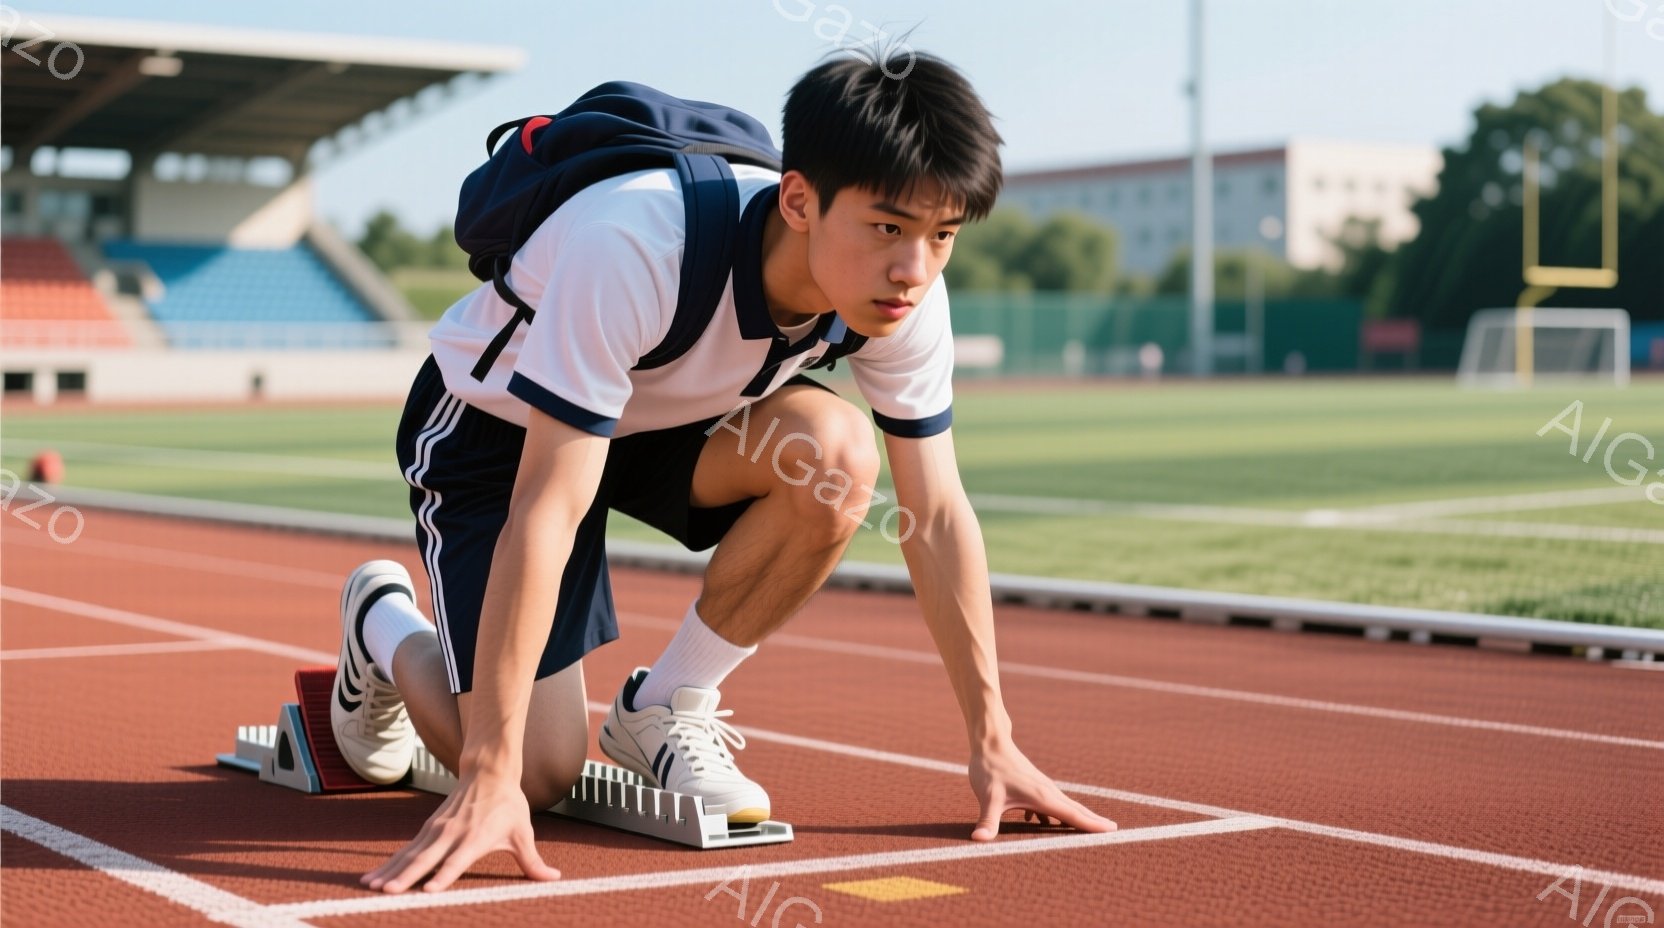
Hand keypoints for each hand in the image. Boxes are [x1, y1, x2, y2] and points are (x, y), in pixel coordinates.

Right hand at [363, 770, 559, 892]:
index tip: (428, 890)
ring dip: (389, 871)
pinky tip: (371, 877)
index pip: (456, 861)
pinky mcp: (427, 830)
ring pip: (409, 855)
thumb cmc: (508, 805)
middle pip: (425, 859)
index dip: (443, 876)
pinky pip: (405, 851)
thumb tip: (555, 878)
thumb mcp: (523, 833)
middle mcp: (451, 835)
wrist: (488, 771)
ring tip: (370, 887)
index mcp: (474, 839)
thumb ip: (533, 861)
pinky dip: (388, 864)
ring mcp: (435, 831)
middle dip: (406, 877)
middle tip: (387, 893)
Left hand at [968, 742, 1116, 840]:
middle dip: (1094, 821)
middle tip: (1116, 831)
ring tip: (1091, 829)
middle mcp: (1047, 792)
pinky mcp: (1033, 785)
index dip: (1092, 824)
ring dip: (1077, 817)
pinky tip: (1042, 823)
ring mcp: (1041, 787)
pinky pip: (1050, 803)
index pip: (1072, 815)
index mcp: (1042, 797)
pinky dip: (1054, 814)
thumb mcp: (988, 799)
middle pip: (1075, 810)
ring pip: (1064, 806)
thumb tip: (978, 840)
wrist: (989, 743)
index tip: (1112, 831)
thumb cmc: (989, 770)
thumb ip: (987, 821)